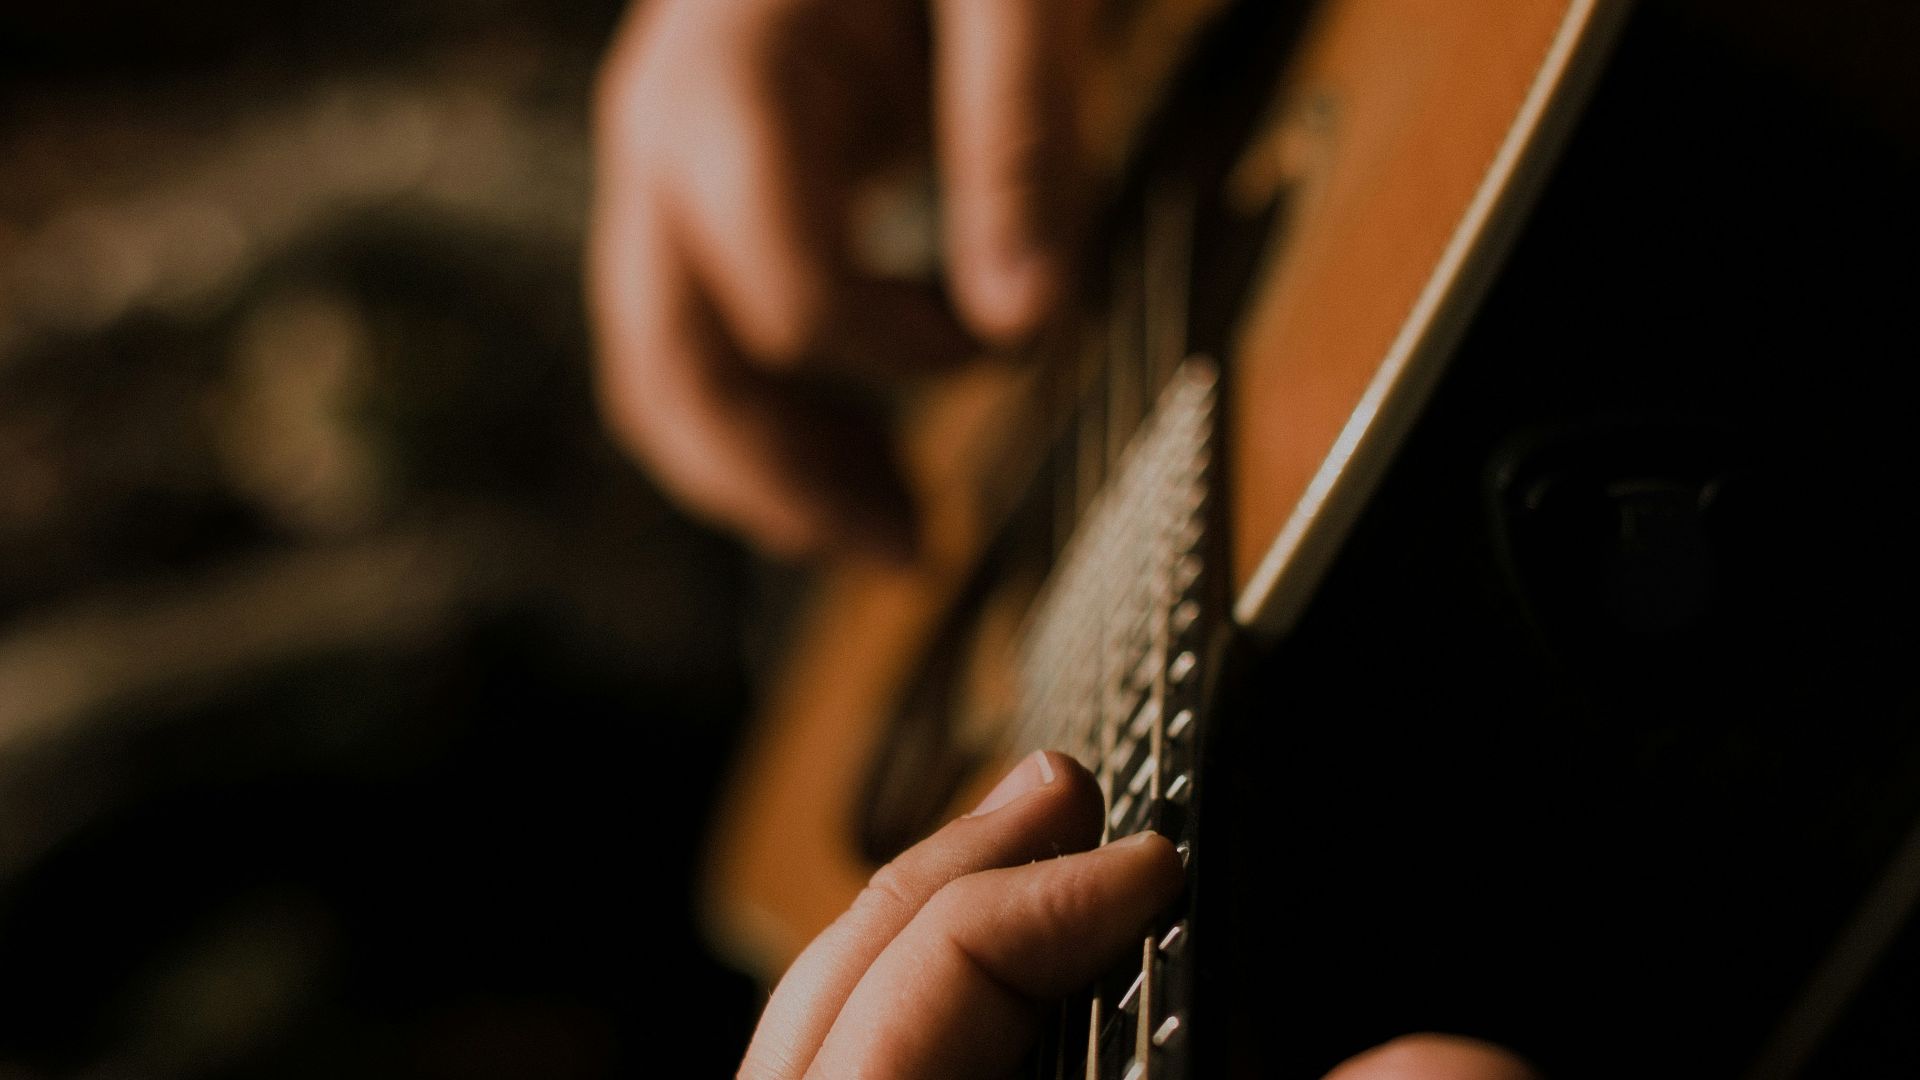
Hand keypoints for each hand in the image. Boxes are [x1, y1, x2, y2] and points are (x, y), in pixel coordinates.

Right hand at [589, 0, 1092, 558]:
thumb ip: (1020, 132)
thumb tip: (1028, 321)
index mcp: (724, 84)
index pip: (786, 294)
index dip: (907, 349)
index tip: (1015, 333)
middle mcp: (663, 135)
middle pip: (672, 362)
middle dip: (783, 479)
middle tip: (905, 552)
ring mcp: (667, 163)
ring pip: (665, 367)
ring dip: (764, 472)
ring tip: (884, 536)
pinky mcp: (707, 182)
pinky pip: (701, 331)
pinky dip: (768, 412)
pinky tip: (853, 454)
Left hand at [734, 750, 1540, 1078]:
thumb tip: (1453, 1062)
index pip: (924, 1003)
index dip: (1033, 904)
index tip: (1158, 865)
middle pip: (834, 1000)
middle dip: (951, 869)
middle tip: (1067, 786)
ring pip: (816, 1041)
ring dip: (914, 921)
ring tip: (1020, 841)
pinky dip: (905, 1008)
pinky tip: (992, 983)